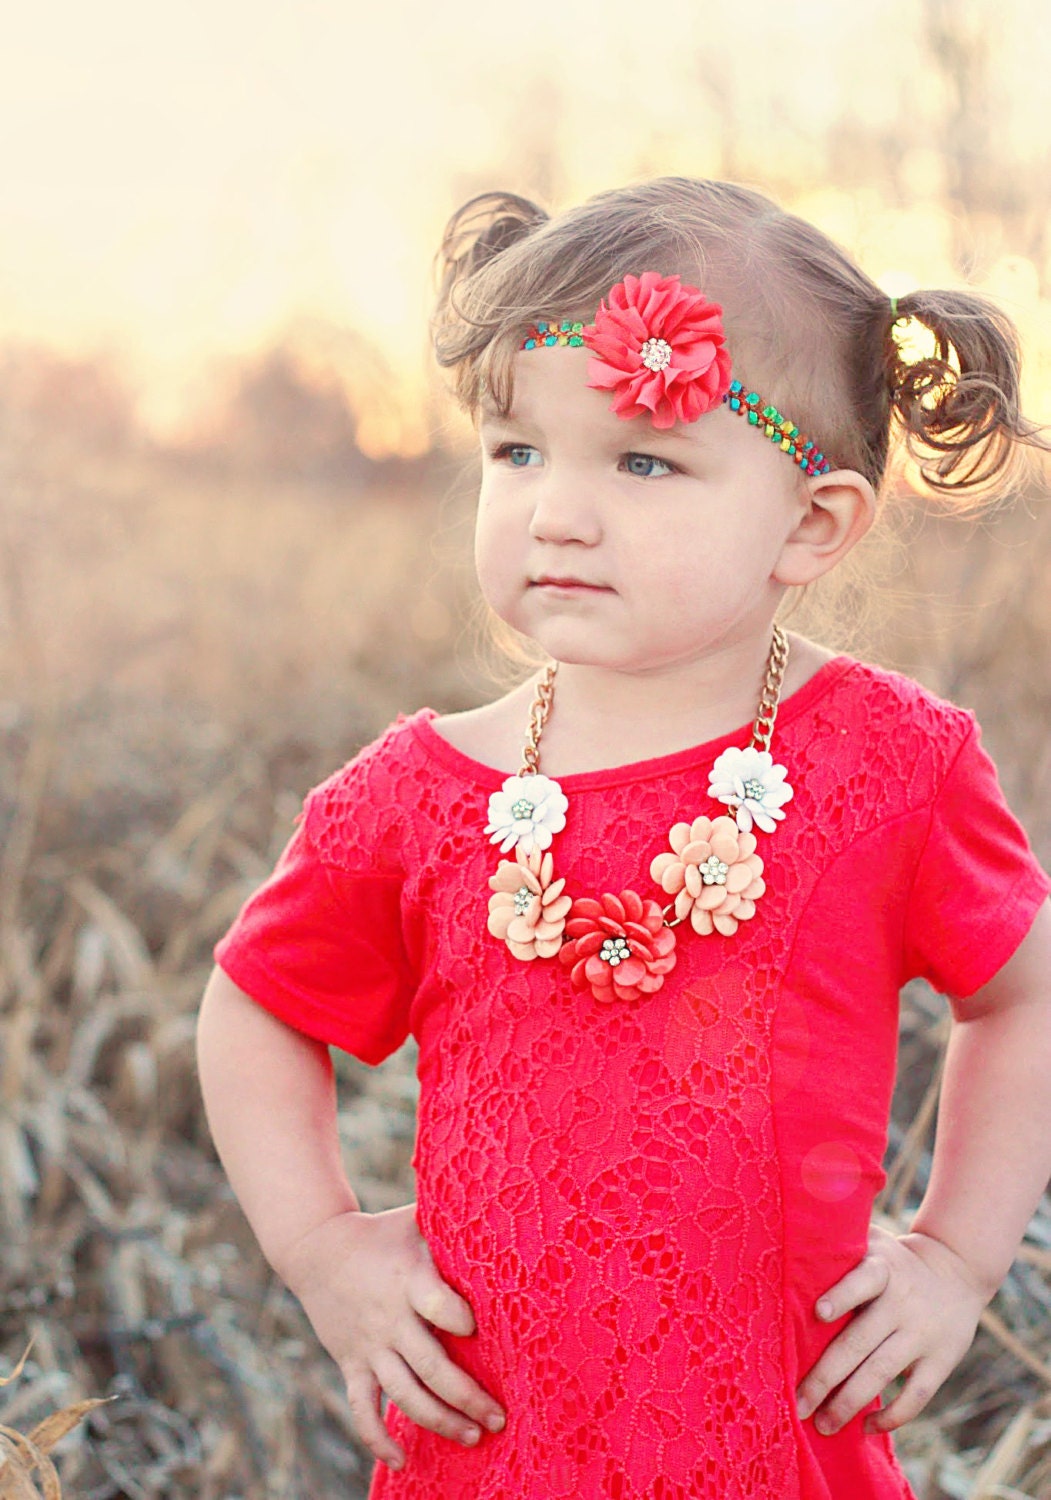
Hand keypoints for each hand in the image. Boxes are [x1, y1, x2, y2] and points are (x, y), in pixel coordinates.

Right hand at [279, 1204, 505, 1469]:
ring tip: (473, 1437)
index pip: (437, 1305)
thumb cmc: (383, 1232)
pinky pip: (362, 1408)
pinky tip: (401, 1461)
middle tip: (499, 1417)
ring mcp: (369, 1345)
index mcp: (409, 1279)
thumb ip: (453, 1225)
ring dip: (439, 1421)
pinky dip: (377, 1438)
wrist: (317, 1249)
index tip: (481, 1329)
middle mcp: (390, 1318)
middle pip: (431, 1365)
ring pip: (404, 1394)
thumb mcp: (417, 1222)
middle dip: (467, 1396)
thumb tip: (502, 1212)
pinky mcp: (352, 1362)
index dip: (460, 1319)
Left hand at [795, 1224, 986, 1435]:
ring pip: (882, 1373)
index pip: (862, 1280)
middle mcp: (902, 1302)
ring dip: (850, 1403)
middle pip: (860, 1342)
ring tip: (823, 1426)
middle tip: (799, 1403)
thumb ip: (838, 1241)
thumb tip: (789, 1237)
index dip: (842, 1295)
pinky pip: (916, 1396)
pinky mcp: (941, 1361)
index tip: (819, 1313)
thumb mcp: (872, 1240)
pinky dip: (892, 1416)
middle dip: (826, 1376)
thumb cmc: (893, 1259)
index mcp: (882, 1269)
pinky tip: (866, 1427)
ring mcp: (922, 1334)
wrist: (957, 1269)